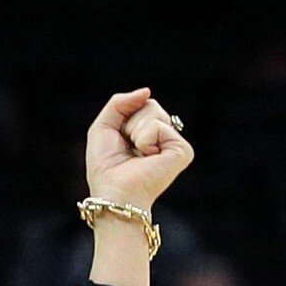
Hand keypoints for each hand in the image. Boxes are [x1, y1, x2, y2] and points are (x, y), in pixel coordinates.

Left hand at [85, 87, 193, 212]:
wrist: (113, 194)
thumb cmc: (106, 168)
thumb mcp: (103, 127)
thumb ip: (119, 102)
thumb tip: (147, 91)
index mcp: (148, 133)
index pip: (141, 104)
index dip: (123, 120)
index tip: (120, 143)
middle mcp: (164, 137)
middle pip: (149, 104)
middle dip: (130, 124)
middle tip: (129, 150)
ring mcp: (175, 144)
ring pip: (153, 111)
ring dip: (136, 132)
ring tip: (137, 154)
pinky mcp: (182, 151)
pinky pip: (159, 125)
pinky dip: (145, 139)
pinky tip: (147, 158)